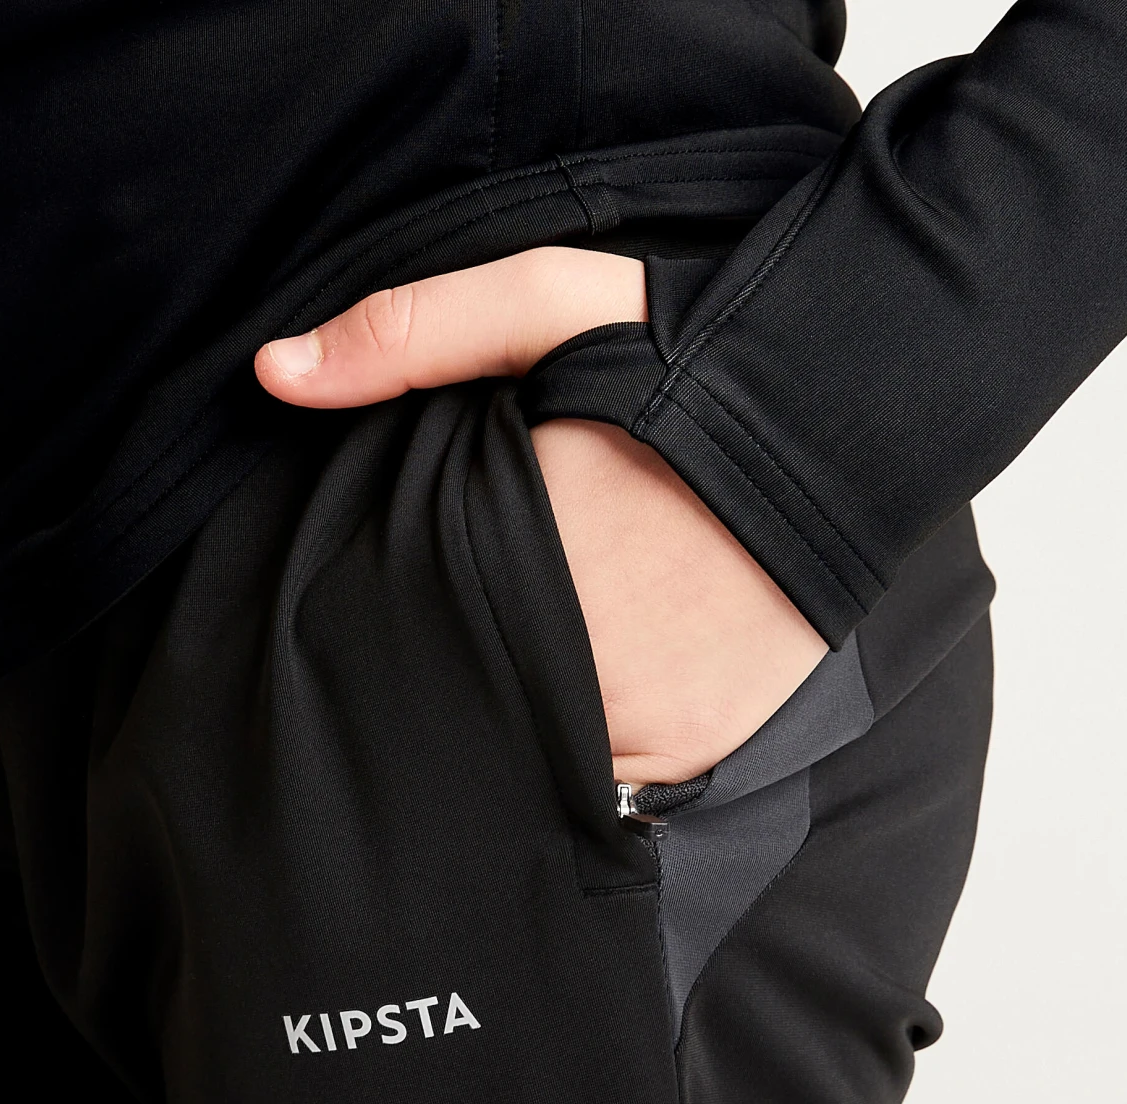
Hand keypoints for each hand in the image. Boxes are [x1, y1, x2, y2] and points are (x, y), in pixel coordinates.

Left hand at [255, 247, 826, 787]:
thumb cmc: (694, 351)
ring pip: (535, 751)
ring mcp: (646, 714)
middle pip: (470, 697)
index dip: (385, 626)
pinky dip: (591, 754)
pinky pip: (615, 779)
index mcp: (519, 553)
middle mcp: (576, 653)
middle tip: (457, 645)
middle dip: (450, 679)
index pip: (408, 624)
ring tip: (522, 671)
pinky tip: (589, 701)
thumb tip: (273, 373)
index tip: (391, 615)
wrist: (853, 410)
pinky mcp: (702, 744)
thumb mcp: (548, 302)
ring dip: (519, 725)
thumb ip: (410, 333)